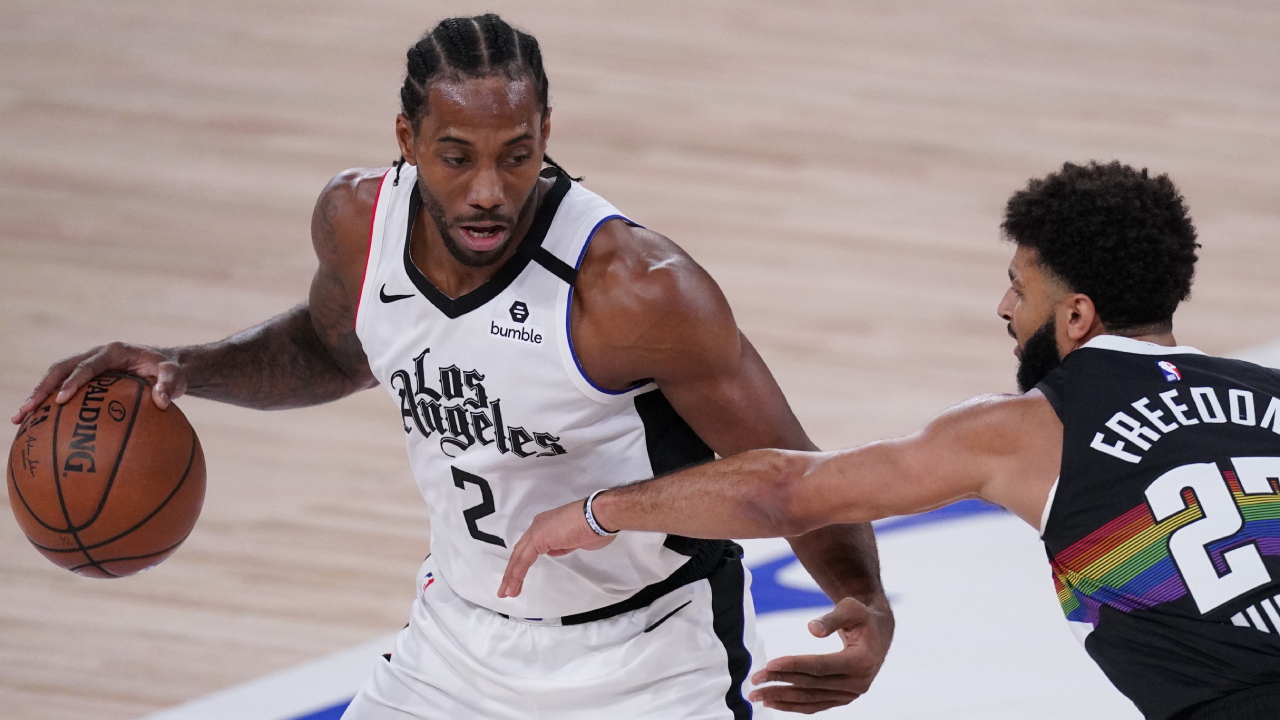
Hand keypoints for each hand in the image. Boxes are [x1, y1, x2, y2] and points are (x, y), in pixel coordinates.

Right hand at [12, 342, 186, 423]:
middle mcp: (95, 355)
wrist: (165, 365)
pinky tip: (35, 426)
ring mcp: (87, 365)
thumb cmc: (171, 371)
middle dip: (42, 389)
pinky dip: (48, 404)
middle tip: (27, 411)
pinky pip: (61, 388)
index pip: (88, 365)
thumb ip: (170, 385)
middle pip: (61, 368)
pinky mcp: (84, 378)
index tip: (61, 400)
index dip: (73, 381)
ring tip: (19, 419)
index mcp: (113, 352)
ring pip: (54, 377)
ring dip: (37, 396)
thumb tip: (162, 402)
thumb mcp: (176, 376)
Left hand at [498, 500, 615, 597]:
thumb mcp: (575, 540)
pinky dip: (517, 573)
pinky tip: (514, 586)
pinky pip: (524, 559)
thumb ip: (562, 545)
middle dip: (512, 571)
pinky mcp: (538, 538)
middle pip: (520, 551)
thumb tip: (555, 549)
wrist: (599, 516)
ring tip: (507, 592)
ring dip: (511, 576)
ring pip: (519, 556)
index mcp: (547, 525)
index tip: (519, 579)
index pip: (529, 547)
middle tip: (506, 589)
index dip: (522, 563)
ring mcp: (538, 531)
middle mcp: (539, 526)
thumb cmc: (595, 527)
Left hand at [749, 596, 892, 713]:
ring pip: (811, 699)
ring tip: (758, 695)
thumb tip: (812, 629)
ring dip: (782, 698)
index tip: (770, 663)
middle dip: (781, 682)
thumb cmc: (862, 616)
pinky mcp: (843, 698)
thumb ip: (832, 618)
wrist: (878, 632)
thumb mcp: (851, 609)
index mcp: (861, 661)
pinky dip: (793, 705)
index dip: (795, 665)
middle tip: (755, 680)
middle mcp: (858, 682)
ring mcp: (851, 694)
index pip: (821, 666)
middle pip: (812, 684)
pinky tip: (774, 702)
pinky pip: (815, 705)